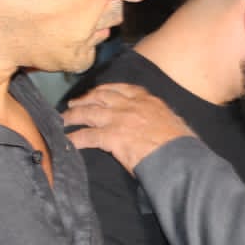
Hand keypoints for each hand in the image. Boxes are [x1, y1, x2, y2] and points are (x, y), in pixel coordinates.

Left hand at [62, 83, 195, 172]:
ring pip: (89, 113)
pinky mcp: (111, 136)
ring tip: (64, 119)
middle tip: (74, 103)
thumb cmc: (179, 143)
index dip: (105, 89)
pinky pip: (87, 135)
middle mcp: (130, 105)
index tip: (97, 92)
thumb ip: (157, 117)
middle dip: (85, 98)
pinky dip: (74, 138)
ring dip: (73, 115)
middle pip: (100, 97)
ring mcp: (119, 119)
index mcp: (147, 100)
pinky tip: (66, 141)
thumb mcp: (171, 121)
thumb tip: (155, 125)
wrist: (178, 155)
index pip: (122, 88)